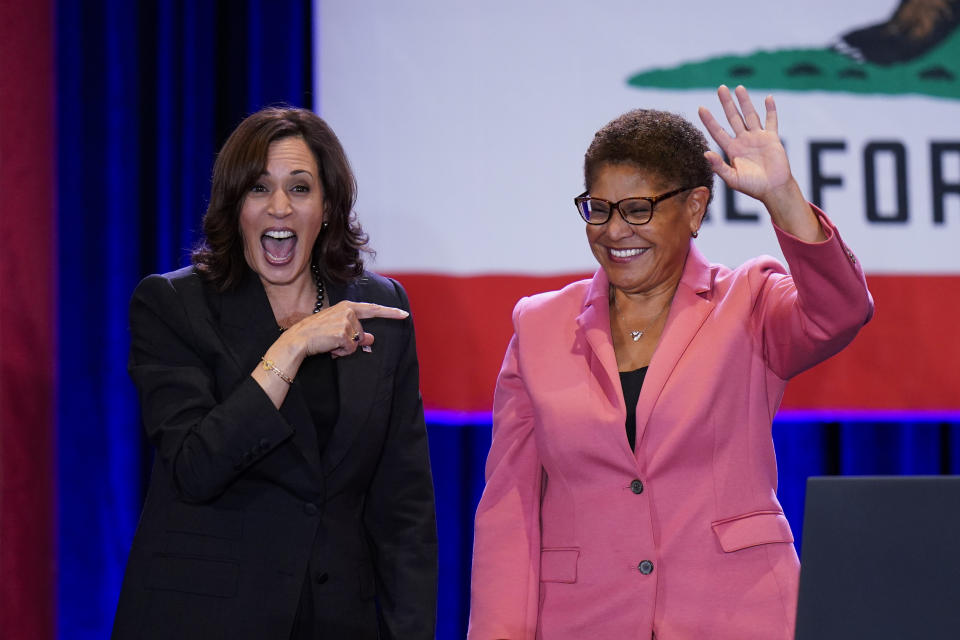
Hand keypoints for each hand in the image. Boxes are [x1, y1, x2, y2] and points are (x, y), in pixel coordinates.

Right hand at [287, 300, 408, 358]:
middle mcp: (348, 311)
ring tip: (330, 343)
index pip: (373, 309)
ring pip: (357, 342)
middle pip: (362, 333)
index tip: (405, 314)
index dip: (390, 312)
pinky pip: (350, 349)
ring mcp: (345, 321)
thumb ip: (356, 332)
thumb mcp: (338, 330)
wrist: (299, 339)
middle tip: (334, 341)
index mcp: (347, 306)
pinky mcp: (342, 332)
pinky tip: (330, 347)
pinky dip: (341, 352)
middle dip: (352, 342)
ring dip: (345, 347)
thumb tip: (371, 338)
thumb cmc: (317, 334)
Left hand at [697, 85, 793, 204]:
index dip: (709, 120)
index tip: (701, 108)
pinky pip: (771, 121)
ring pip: (750, 115)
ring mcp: (757, 138)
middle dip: (727, 103)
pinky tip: (768, 98)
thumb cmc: (752, 187)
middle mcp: (743, 141)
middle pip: (733, 118)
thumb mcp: (732, 179)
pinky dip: (771, 110)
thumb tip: (705, 154)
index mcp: (732, 150)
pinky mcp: (771, 138)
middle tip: (721, 88)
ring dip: (745, 102)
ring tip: (739, 87)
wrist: (773, 189)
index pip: (717, 131)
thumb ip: (719, 167)